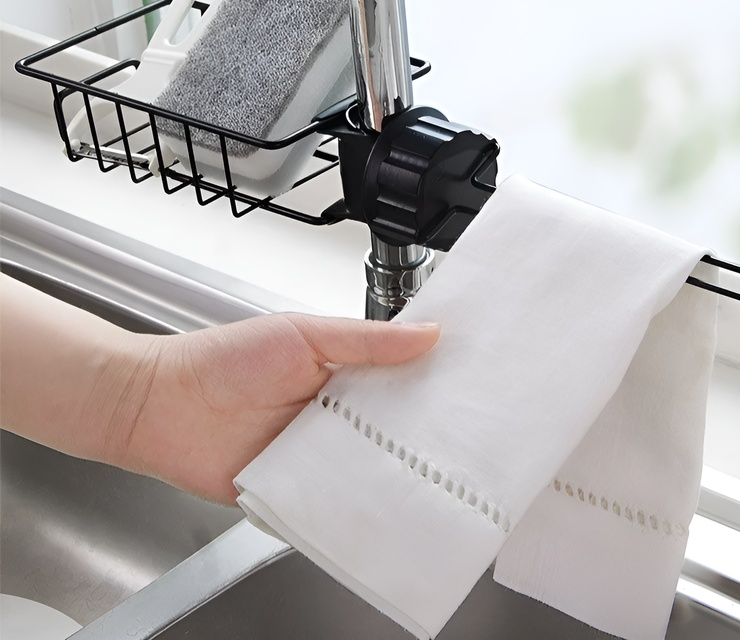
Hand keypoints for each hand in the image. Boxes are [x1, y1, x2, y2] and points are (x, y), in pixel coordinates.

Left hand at [109, 314, 439, 503]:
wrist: (162, 407)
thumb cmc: (224, 360)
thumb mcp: (303, 334)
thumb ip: (365, 339)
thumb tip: (428, 332)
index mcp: (343, 374)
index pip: (402, 379)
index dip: (435, 384)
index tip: (474, 388)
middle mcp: (336, 417)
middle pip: (395, 430)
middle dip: (426, 436)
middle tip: (470, 441)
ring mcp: (318, 456)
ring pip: (372, 470)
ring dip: (395, 474)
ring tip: (440, 480)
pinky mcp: (299, 493)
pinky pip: (339, 505)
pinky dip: (359, 508)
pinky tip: (386, 511)